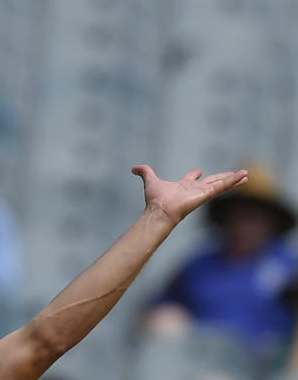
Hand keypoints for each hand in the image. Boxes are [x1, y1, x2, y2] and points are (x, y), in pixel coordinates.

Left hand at [132, 164, 247, 225]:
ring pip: (221, 184)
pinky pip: (222, 187)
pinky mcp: (206, 195)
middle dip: (223, 178)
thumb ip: (144, 172)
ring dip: (233, 179)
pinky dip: (233, 181)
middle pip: (212, 181)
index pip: (192, 179)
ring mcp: (202, 193)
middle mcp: (194, 190)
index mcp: (183, 186)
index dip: (195, 174)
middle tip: (235, 174)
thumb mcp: (150, 180)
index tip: (199, 171)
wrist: (159, 212)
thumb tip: (133, 168)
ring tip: (246, 175)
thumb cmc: (154, 200)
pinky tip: (244, 176)